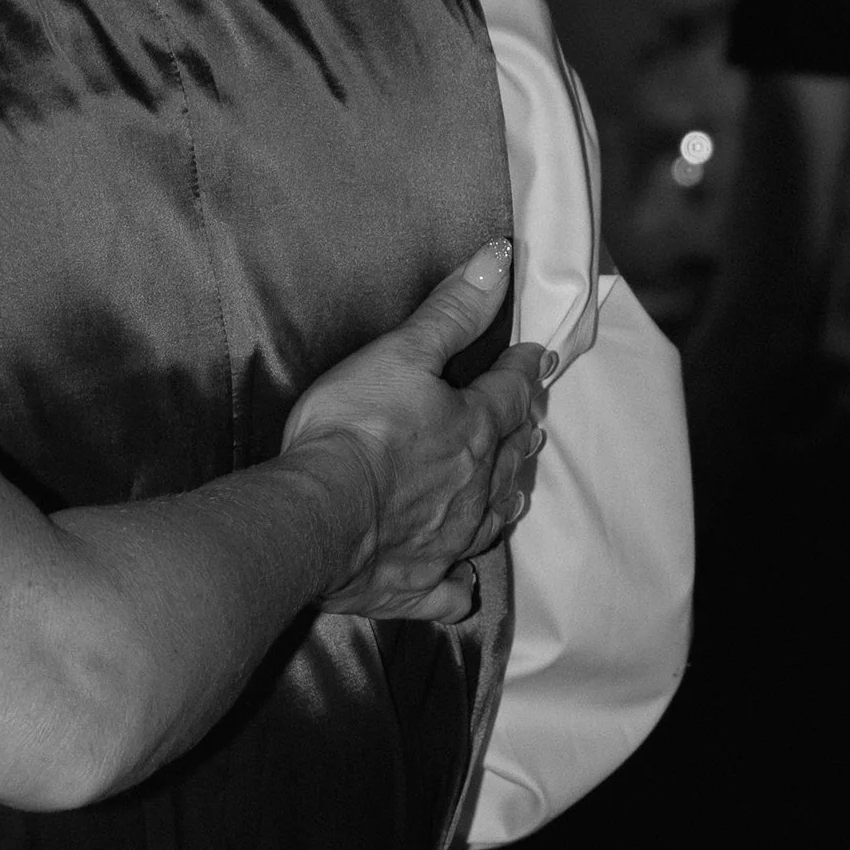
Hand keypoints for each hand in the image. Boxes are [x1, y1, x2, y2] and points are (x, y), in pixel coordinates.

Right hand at [282, 240, 546, 622]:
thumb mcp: (399, 354)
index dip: (522, 370)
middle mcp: (475, 489)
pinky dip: (457, 587)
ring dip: (504, 500)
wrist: (317, 518)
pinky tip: (460, 586)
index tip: (533, 356)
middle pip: (510, 459)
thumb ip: (451, 310)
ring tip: (512, 490)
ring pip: (492, 520)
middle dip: (520, 437)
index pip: (511, 392)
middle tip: (526, 425)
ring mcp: (449, 543)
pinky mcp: (415, 585)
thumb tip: (501, 257)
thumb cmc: (353, 431)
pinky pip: (447, 591)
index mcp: (474, 429)